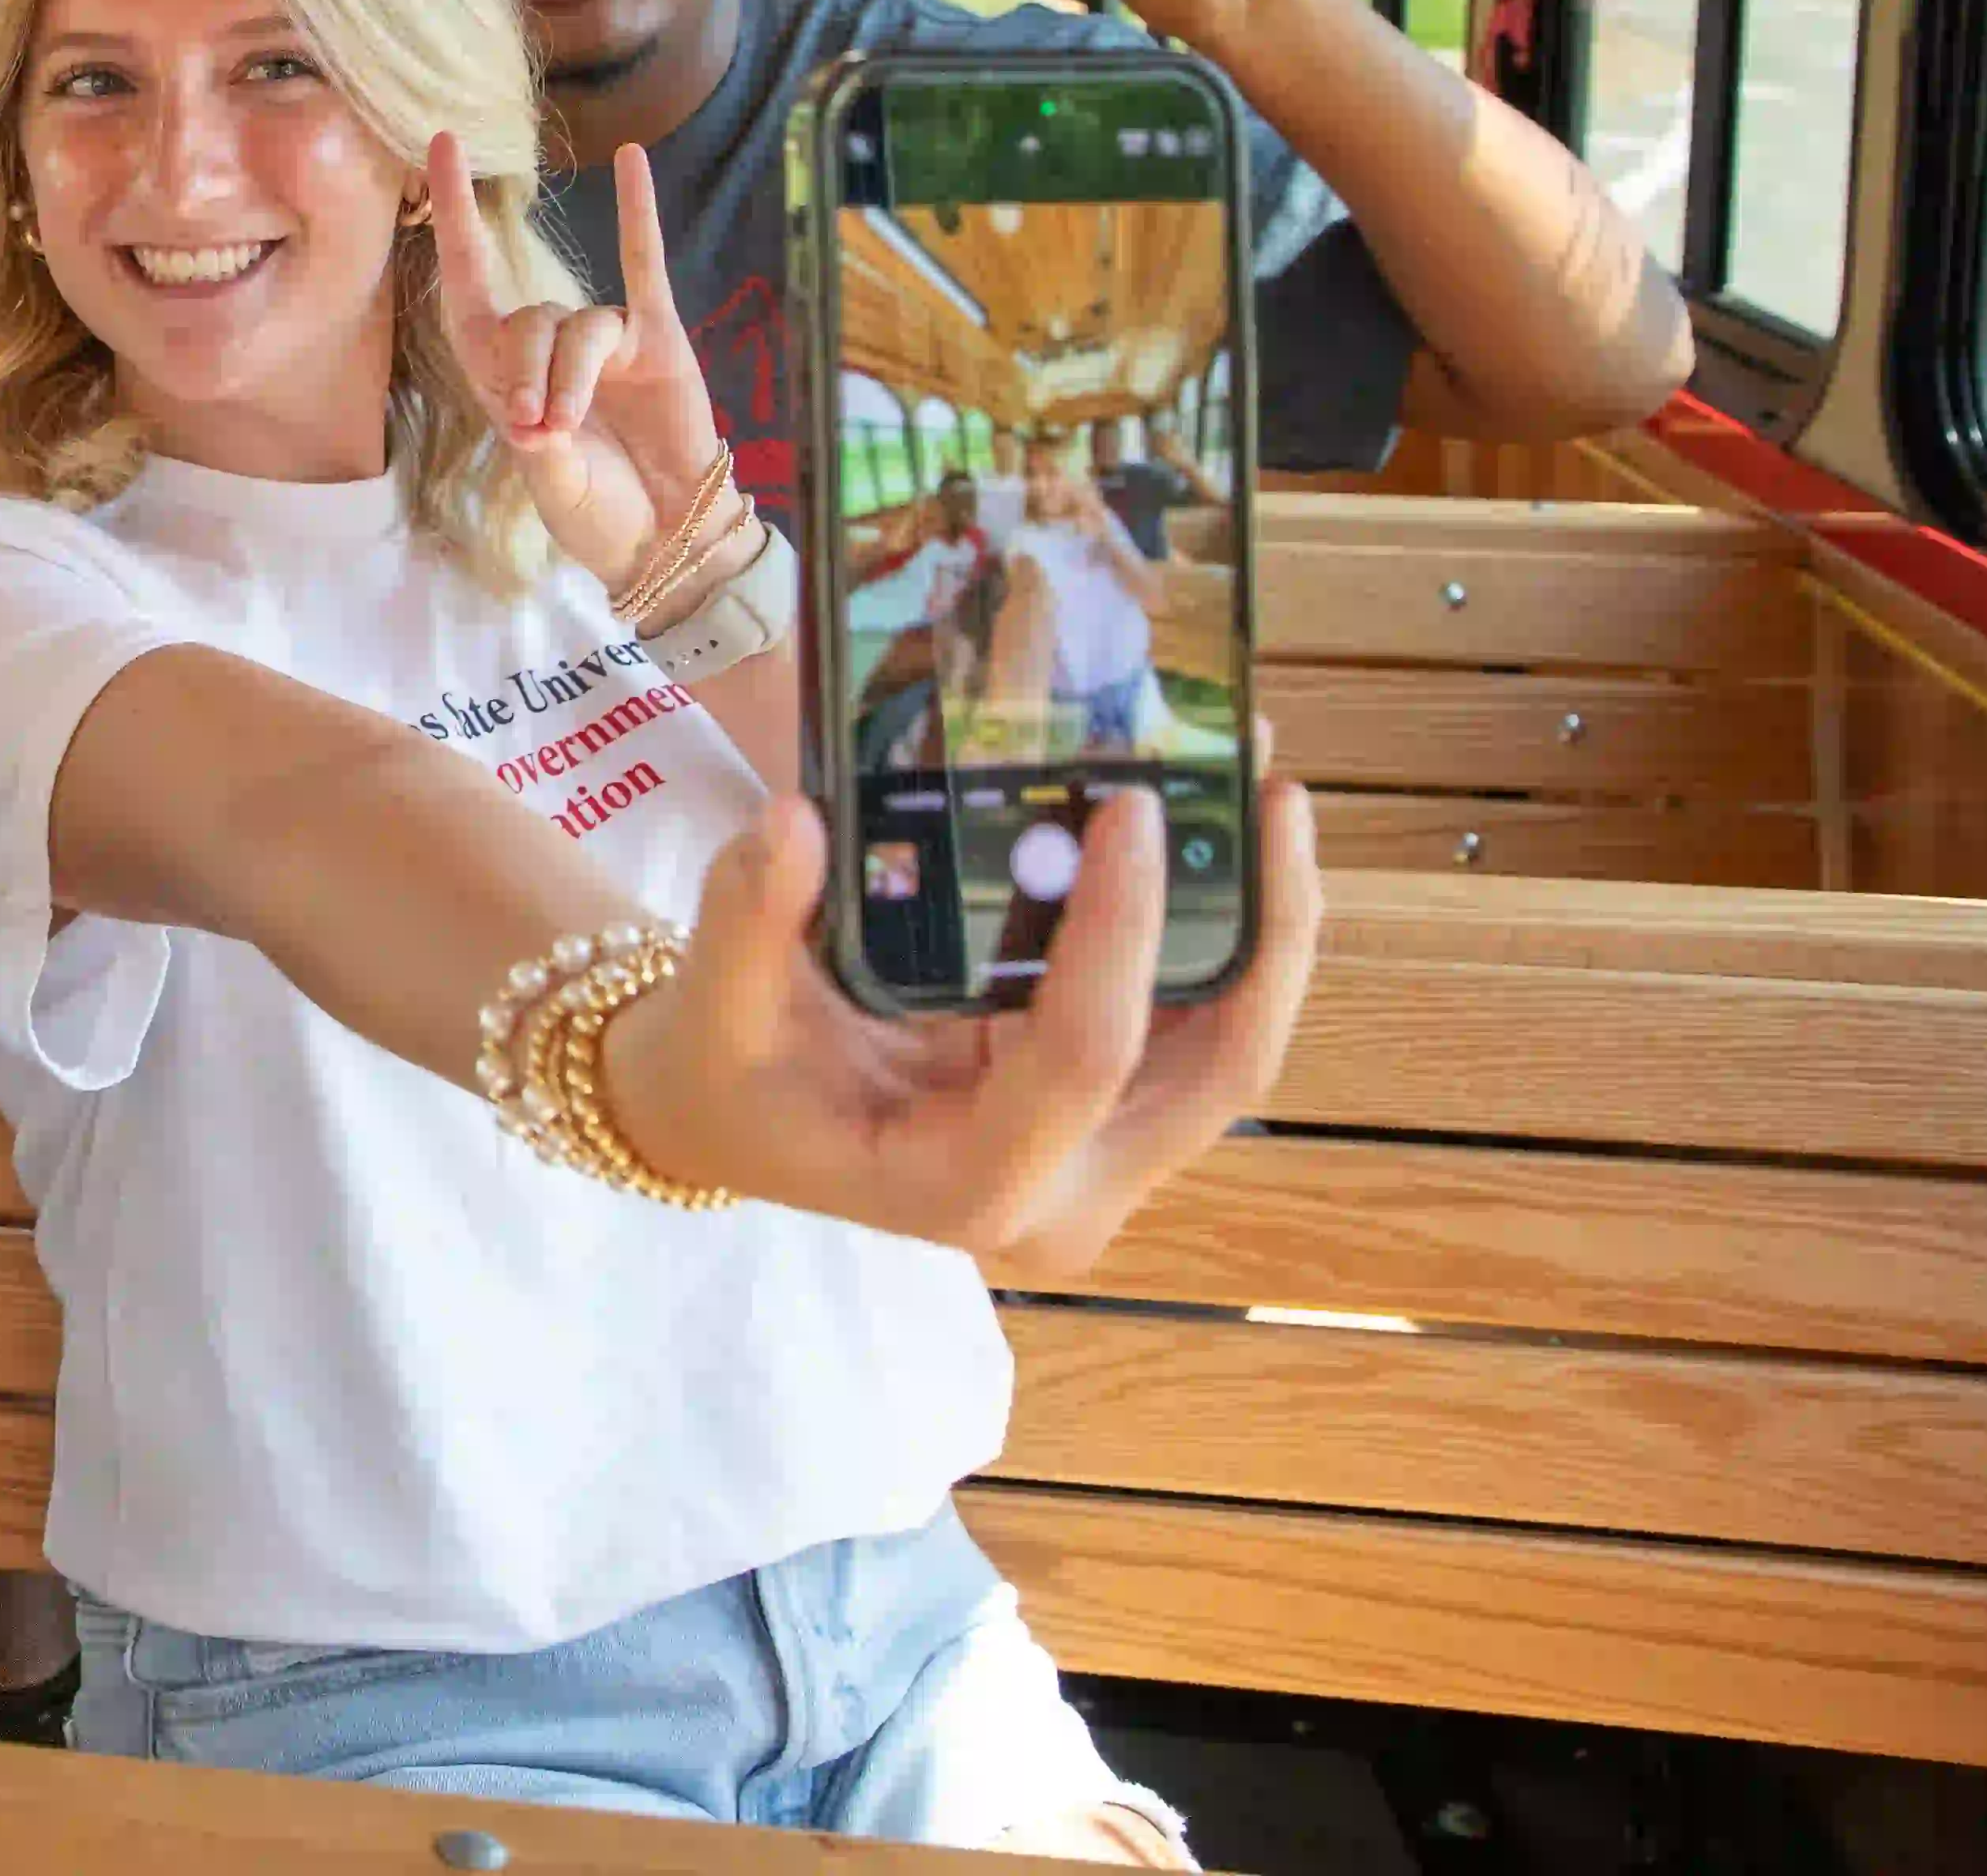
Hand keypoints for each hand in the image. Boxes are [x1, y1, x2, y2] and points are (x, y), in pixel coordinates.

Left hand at [425, 134, 728, 592]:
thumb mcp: (554, 488)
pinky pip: (645, 269)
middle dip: (526, 374)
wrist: (667, 536)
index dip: (455, 218)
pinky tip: (632, 162)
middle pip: (526, 321)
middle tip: (538, 431)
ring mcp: (604, 341)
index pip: (469, 281)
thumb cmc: (599, 515)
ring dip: (571, 378)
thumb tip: (539, 421)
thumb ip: (544, 451)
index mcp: (503, 377)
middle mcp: (549, 348)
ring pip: (579, 329)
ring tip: (571, 431)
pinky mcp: (657, 341)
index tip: (440, 148)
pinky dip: (638, 216)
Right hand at [600, 759, 1324, 1270]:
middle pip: (1216, 1071)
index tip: (1131, 808)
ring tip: (1267, 793)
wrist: (742, 1129)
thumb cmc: (733, 1081)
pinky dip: (1220, 933)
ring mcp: (1105, 1165)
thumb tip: (797, 817)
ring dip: (1264, 924)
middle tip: (1270, 791)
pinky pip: (1198, 1030)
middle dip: (1265, 930)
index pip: (1080, 1061)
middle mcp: (1067, 1195)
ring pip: (1230, 1050)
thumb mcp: (715, 1009)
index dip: (1119, 935)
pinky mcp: (1116, 1120)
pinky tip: (1223, 836)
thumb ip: (749, 918)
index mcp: (970, 1186)